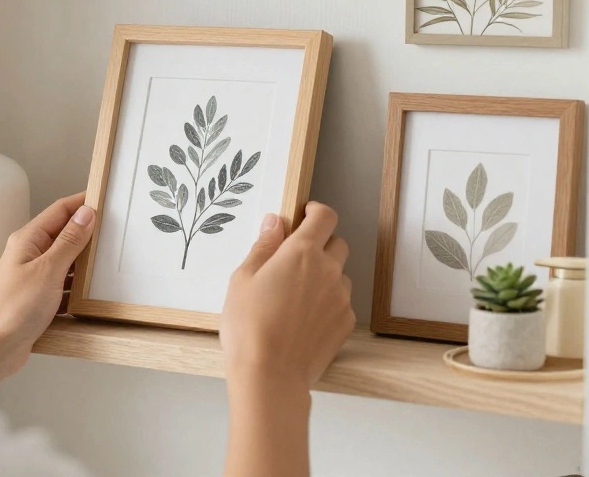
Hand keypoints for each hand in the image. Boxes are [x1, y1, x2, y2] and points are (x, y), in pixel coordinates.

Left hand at [0, 192, 94, 376]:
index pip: (60, 210)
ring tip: (108, 257)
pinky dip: (77, 282)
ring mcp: (34, 275)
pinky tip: (91, 287)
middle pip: (64, 232)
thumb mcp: (48, 270)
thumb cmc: (14, 309)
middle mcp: (29, 253)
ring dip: (84, 258)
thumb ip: (69, 241)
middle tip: (114, 228)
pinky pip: (63, 281)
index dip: (83, 202)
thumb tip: (86, 213)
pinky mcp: (38, 295)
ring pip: (65, 258)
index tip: (106, 197)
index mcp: (28, 239)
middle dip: (88, 230)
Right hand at [221, 202, 353, 390]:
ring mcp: (341, 298)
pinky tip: (304, 318)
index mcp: (302, 252)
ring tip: (297, 294)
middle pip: (337, 243)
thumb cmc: (249, 327)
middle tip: (296, 258)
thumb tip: (274, 222)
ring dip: (325, 275)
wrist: (270, 376)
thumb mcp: (242, 279)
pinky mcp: (345, 324)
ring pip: (341, 275)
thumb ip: (263, 246)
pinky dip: (328, 303)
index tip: (306, 214)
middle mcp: (328, 271)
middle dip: (320, 244)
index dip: (317, 211)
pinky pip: (342, 303)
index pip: (325, 216)